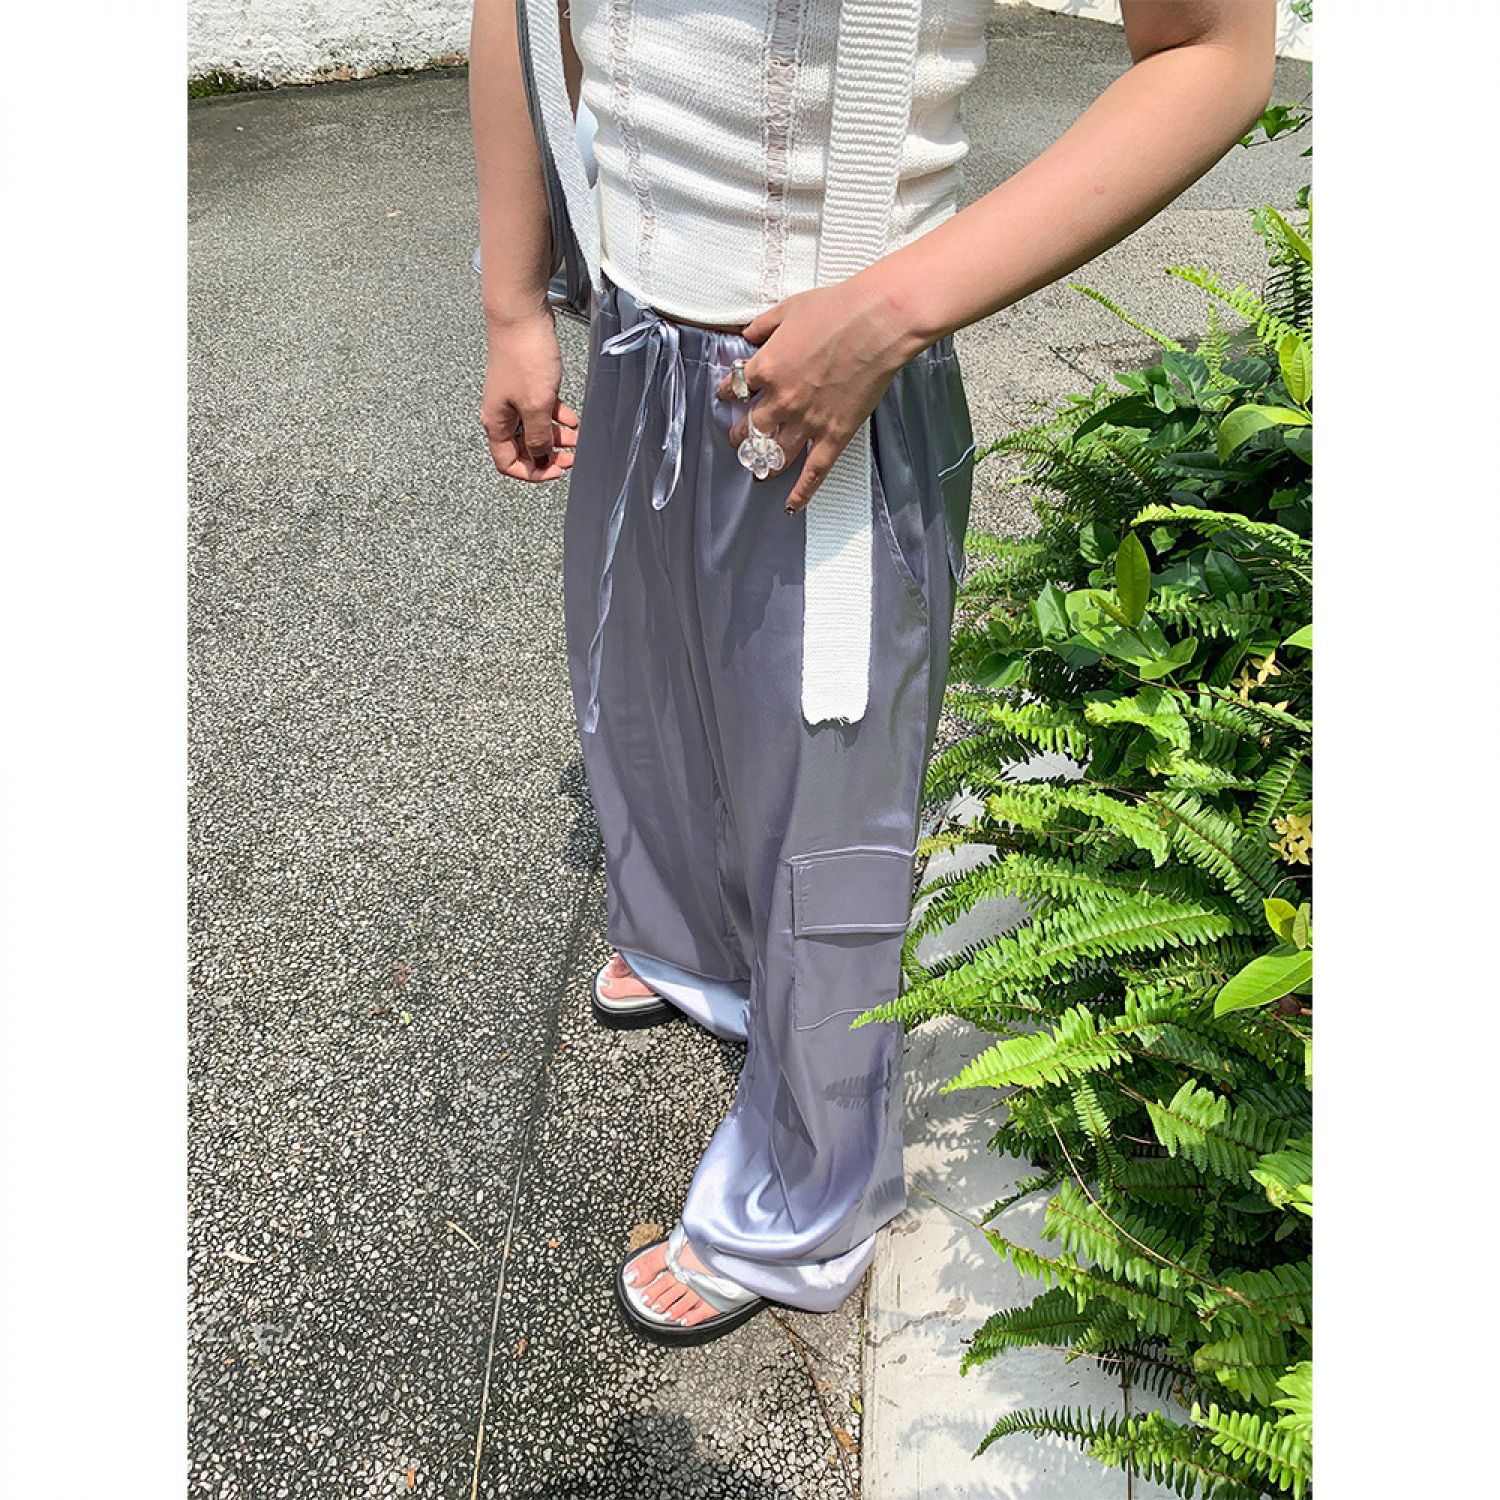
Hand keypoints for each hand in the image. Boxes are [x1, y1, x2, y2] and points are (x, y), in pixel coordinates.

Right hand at [480, 306, 578, 481]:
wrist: (521, 315)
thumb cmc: (525, 357)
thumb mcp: (536, 406)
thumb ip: (538, 437)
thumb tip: (540, 456)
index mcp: (497, 423)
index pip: (507, 463)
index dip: (532, 473)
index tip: (556, 471)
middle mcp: (502, 413)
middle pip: (524, 447)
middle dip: (548, 455)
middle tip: (571, 457)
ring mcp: (515, 397)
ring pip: (536, 428)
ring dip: (557, 436)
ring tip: (579, 438)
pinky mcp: (528, 383)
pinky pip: (543, 409)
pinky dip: (558, 417)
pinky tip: (574, 419)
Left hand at [714, 277, 920, 511]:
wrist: (877, 322)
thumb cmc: (836, 309)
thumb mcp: (788, 308)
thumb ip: (763, 326)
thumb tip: (748, 335)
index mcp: (766, 368)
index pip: (735, 389)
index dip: (728, 394)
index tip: (727, 397)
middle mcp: (781, 400)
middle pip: (750, 428)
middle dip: (740, 435)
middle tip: (737, 438)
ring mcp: (807, 421)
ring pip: (776, 454)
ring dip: (763, 462)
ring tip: (757, 468)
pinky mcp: (834, 434)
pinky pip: (813, 472)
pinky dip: (801, 492)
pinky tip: (791, 505)